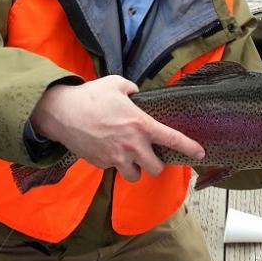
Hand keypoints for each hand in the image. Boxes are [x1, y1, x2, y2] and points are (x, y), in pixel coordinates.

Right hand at [29, 76, 203, 181]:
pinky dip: (114, 164)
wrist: (61, 112)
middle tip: (150, 155)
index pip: (173, 140)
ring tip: (129, 158)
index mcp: (141, 124)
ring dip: (136, 170)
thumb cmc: (91, 96)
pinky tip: (107, 150)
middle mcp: (132, 145)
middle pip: (156, 168)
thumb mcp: (117, 84)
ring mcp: (116, 158)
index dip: (190, 148)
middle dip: (156, 164)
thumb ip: (134, 90)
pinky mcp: (101, 164)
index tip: (200, 154)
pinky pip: (114, 170)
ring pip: (135, 176)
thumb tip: (138, 95)